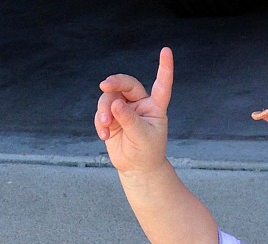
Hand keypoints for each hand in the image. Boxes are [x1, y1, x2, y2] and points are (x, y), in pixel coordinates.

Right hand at [95, 47, 173, 174]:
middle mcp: (140, 103)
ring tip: (106, 126)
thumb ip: (129, 120)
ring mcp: (124, 109)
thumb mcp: (142, 137)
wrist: (137, 168)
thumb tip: (115, 102)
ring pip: (109, 98)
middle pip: (126, 84)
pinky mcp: (111, 117)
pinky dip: (100, 122)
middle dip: (114, 82)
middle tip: (104, 85)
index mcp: (155, 106)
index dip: (164, 68)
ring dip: (104, 110)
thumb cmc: (147, 153)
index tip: (166, 51)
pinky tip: (104, 135)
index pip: (161, 85)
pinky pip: (102, 112)